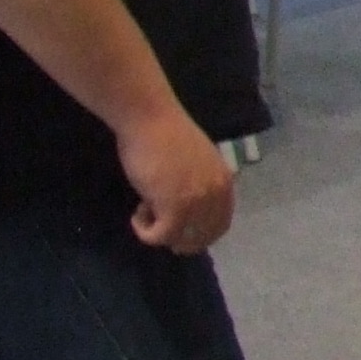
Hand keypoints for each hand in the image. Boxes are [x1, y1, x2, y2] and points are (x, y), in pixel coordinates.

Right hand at [117, 107, 235, 254]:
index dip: (201, 235)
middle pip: (204, 237)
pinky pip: (160, 236)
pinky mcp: (174, 209)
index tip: (182, 235)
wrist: (150, 119)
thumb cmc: (165, 134)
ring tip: (144, 212)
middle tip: (159, 231)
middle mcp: (216, 195)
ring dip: (160, 233)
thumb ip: (199, 184)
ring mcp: (198, 203)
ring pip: (181, 240)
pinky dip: (145, 232)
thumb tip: (188, 205)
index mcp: (224, 183)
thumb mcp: (196, 162)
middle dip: (181, 240)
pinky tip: (136, 216)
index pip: (221, 224)